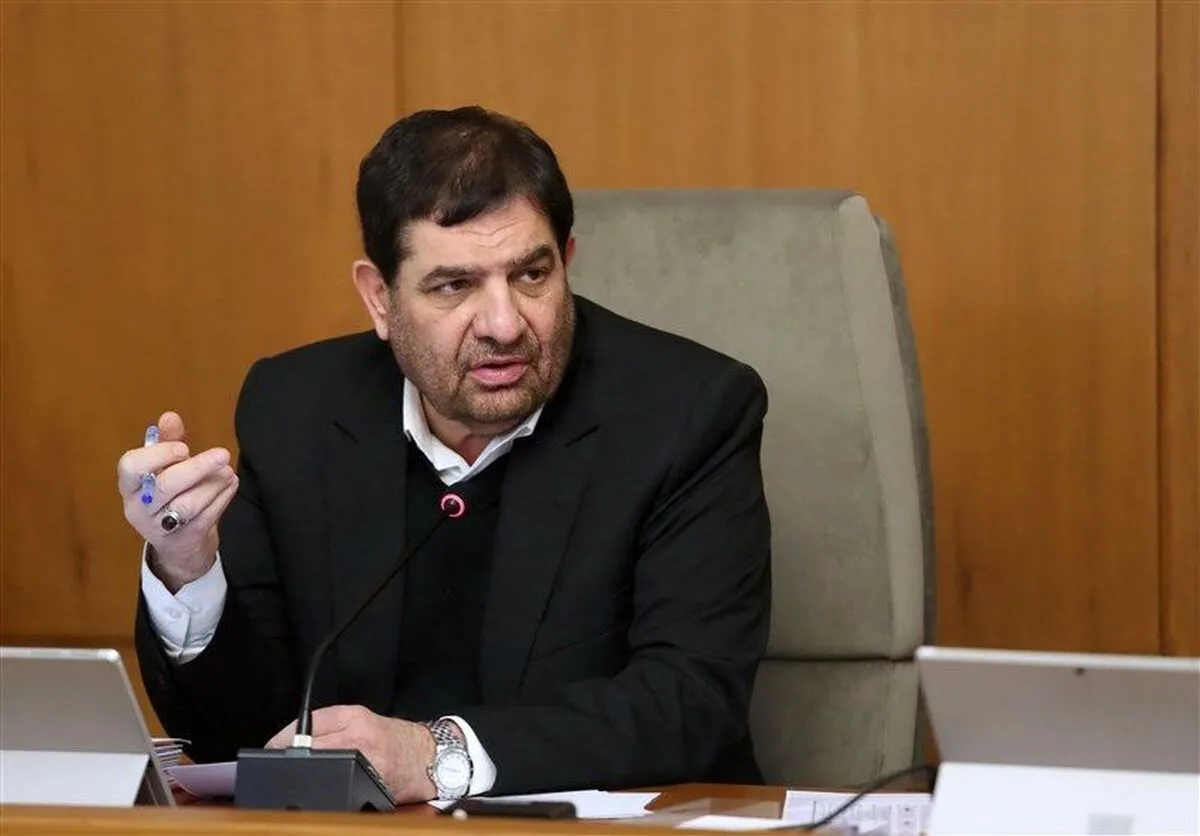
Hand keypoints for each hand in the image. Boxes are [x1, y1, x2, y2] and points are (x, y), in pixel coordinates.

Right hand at [117, 410, 237, 591]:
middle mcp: (138, 507)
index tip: (184, 448)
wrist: (178, 542)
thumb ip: (168, 442)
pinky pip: (206, 517)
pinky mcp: (184, 539)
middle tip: (223, 454)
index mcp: (130, 485)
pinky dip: (222, 498)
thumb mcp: (165, 468)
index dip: (157, 455)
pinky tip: (231, 484)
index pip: (130, 467)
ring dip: (213, 484)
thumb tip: (170, 416)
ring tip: (228, 471)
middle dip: (196, 468)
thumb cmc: (170, 495)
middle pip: (165, 486)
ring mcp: (160, 527)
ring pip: (188, 505)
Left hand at [267, 705, 436, 802]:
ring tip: (297, 777)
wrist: (427, 756)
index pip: (308, 723)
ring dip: (304, 773)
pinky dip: (325, 789)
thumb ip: (328, 726)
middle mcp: (359, 737)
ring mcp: (365, 762)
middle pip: (309, 746)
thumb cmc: (391, 737)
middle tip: (277, 763)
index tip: (270, 747)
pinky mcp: (371, 784)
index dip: (282, 738)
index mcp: (354, 717)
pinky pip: (337, 787)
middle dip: (288, 757)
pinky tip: (321, 790)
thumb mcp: (360, 718)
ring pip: (320, 767)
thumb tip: (289, 740)